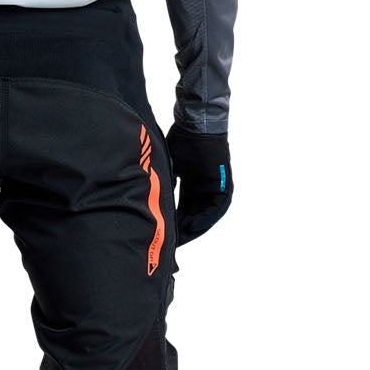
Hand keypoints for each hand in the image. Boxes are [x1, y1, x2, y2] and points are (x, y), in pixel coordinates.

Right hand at [164, 124, 233, 245]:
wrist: (197, 125)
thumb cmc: (182, 141)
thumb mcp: (170, 167)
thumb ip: (164, 182)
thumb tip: (144, 195)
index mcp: (194, 188)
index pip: (184, 212)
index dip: (173, 223)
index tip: (161, 234)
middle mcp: (206, 191)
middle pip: (194, 217)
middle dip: (182, 230)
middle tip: (170, 243)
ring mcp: (217, 190)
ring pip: (205, 217)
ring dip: (193, 228)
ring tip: (180, 239)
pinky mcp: (225, 187)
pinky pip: (216, 209)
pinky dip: (204, 219)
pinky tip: (192, 227)